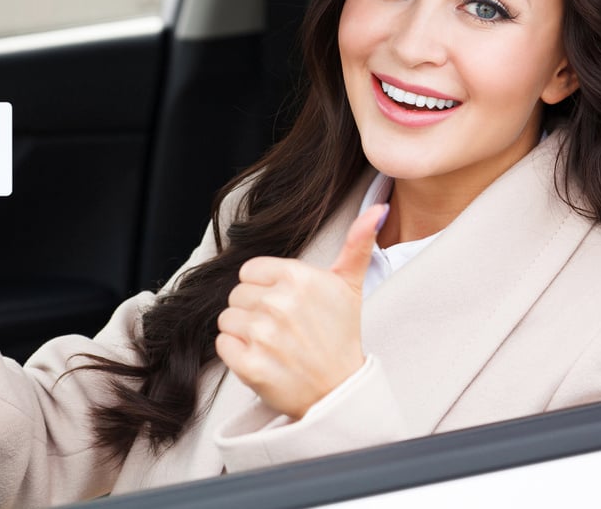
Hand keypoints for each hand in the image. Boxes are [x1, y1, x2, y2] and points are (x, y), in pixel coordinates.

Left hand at [216, 204, 387, 419]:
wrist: (339, 391)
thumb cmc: (340, 336)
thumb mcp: (350, 286)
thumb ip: (358, 244)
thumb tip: (378, 209)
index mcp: (298, 277)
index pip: (250, 271)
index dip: (264, 289)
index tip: (285, 306)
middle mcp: (279, 302)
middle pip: (236, 295)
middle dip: (254, 311)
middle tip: (282, 329)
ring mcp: (263, 335)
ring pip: (227, 319)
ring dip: (244, 334)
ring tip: (273, 345)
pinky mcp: (250, 364)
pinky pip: (222, 345)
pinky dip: (237, 355)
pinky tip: (263, 359)